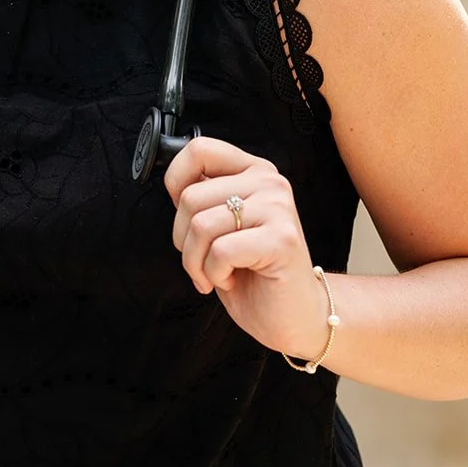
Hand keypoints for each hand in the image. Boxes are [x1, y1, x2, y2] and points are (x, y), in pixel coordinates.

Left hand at [165, 135, 329, 361]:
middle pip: (191, 197)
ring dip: (197, 262)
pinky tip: (232, 278)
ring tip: (217, 272)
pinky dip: (214, 274)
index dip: (175, 181)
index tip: (183, 216)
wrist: (293, 316)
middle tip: (202, 260)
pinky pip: (220, 251)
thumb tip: (174, 181)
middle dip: (183, 239)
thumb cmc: (253, 273)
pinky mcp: (281, 239)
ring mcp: (278, 208)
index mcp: (253, 170)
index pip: (198, 150)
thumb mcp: (222, 225)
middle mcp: (269, 182)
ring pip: (201, 225)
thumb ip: (205, 197)